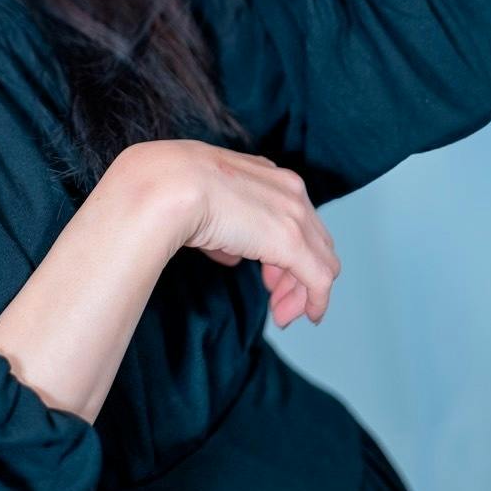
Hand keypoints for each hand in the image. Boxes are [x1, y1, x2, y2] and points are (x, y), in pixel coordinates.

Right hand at [128, 139, 340, 326]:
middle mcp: (289, 189)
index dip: (287, 249)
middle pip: (314, 240)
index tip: (270, 275)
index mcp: (267, 173)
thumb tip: (231, 256)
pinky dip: (315, 301)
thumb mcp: (204, 202)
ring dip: (303, 292)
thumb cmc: (173, 187)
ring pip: (321, 261)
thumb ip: (224, 229)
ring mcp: (294, 214)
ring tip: (282, 314)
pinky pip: (319, 280)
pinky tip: (306, 316)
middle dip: (297, 273)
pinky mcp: (293, 242)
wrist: (170, 184)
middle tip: (276, 299)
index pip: (295, 216)